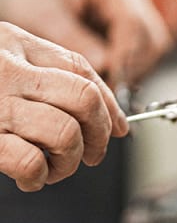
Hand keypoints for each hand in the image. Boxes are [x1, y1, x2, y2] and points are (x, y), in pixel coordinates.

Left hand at [0, 0, 171, 85]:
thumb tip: (106, 71)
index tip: (114, 80)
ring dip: (131, 74)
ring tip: (104, 85)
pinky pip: (140, 61)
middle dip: (133, 68)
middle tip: (108, 89)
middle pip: (152, 42)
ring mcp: (132, 17)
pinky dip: (126, 74)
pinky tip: (106, 80)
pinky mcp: (127, 36)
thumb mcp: (43, 15)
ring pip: (151, 55)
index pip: (136, 24)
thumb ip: (76, 43)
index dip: (128, 57)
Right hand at [0, 22, 128, 191]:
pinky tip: (28, 177)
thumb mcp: (9, 69)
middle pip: (84, 100)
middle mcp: (5, 70)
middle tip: (89, 155)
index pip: (83, 71)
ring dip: (68, 163)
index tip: (116, 131)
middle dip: (98, 136)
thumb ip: (58, 82)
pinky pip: (30, 162)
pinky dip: (37, 177)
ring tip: (52, 168)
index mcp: (14, 45)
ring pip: (65, 134)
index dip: (109, 107)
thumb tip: (120, 124)